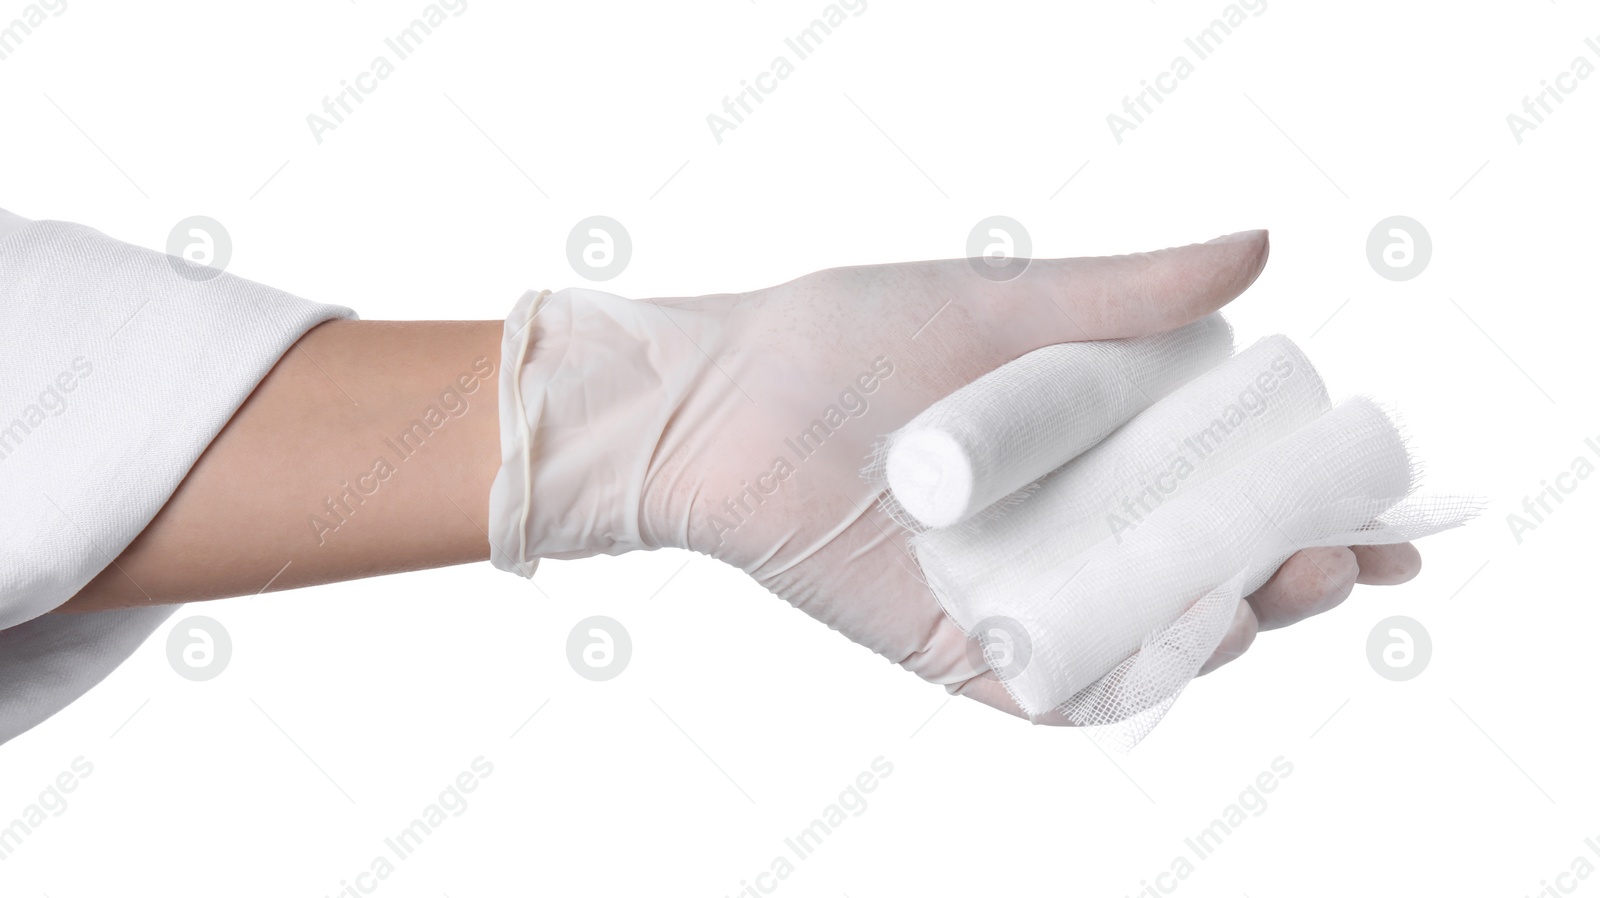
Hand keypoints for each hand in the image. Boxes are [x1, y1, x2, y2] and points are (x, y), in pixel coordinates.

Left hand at [491, 229, 1421, 723]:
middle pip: (1201, 577)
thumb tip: (1261, 251)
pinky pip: (1057, 690)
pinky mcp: (955, 649)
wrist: (713, 399)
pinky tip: (1195, 650)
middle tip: (1348, 554)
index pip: (1221, 495)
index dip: (1312, 506)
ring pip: (1145, 640)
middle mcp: (1060, 536)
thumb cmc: (841, 338)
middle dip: (1292, 577)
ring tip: (1286, 590)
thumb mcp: (1003, 302)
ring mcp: (1013, 599)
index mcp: (1083, 458)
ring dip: (1230, 630)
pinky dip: (1128, 682)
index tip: (1391, 502)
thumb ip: (1124, 292)